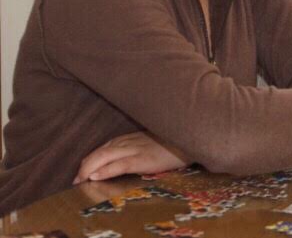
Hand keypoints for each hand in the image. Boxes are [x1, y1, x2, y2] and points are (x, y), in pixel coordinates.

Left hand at [74, 132, 188, 184]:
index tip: (82, 171)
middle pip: (99, 152)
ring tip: (79, 179)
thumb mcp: (152, 142)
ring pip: (104, 157)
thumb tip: (125, 158)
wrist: (191, 137)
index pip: (104, 147)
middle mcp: (129, 142)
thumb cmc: (175, 141)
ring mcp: (135, 149)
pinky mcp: (143, 159)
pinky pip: (119, 164)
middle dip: (85, 166)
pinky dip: (105, 170)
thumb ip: (138, 147)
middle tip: (75, 179)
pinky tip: (95, 177)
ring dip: (89, 169)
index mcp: (131, 138)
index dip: (91, 159)